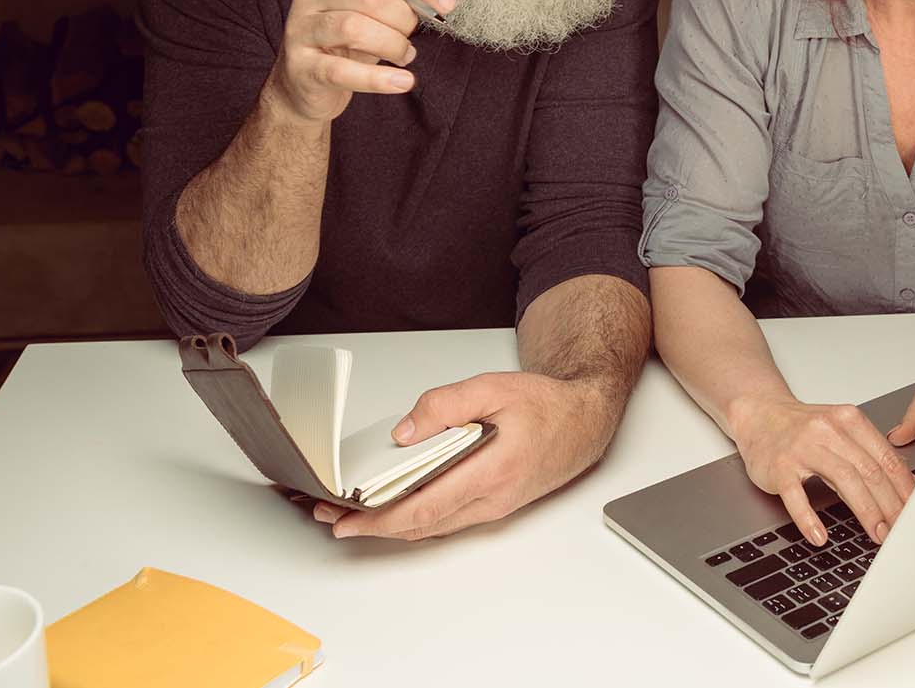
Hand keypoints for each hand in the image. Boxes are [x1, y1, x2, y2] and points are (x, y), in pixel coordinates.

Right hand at [264, 0, 455, 124]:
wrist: (306, 83)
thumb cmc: (345, 37)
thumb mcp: (368, 0)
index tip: (447, 3)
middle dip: (404, 18)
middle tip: (412, 35)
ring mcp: (302, 29)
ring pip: (354, 28)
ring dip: (393, 45)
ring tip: (404, 55)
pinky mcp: (302, 67)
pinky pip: (343, 71)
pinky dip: (379, 79)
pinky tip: (403, 81)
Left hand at [314, 370, 618, 540]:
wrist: (584, 421)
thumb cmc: (546, 406)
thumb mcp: (494, 387)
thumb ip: (445, 406)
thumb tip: (404, 432)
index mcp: (493, 470)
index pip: (425, 507)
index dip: (380, 519)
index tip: (345, 519)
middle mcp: (492, 499)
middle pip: (421, 525)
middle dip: (371, 526)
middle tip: (329, 518)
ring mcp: (493, 507)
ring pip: (432, 526)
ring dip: (390, 525)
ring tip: (351, 513)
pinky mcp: (492, 506)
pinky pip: (446, 519)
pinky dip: (414, 518)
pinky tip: (394, 507)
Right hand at [728, 395, 914, 546]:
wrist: (760, 414)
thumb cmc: (803, 427)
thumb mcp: (841, 430)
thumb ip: (868, 453)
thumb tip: (902, 487)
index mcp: (849, 420)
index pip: (885, 457)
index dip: (904, 487)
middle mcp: (828, 430)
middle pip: (869, 470)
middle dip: (889, 504)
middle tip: (900, 529)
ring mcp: (802, 447)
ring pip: (842, 480)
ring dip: (864, 512)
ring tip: (876, 534)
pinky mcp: (779, 466)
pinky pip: (796, 495)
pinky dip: (809, 518)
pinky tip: (820, 535)